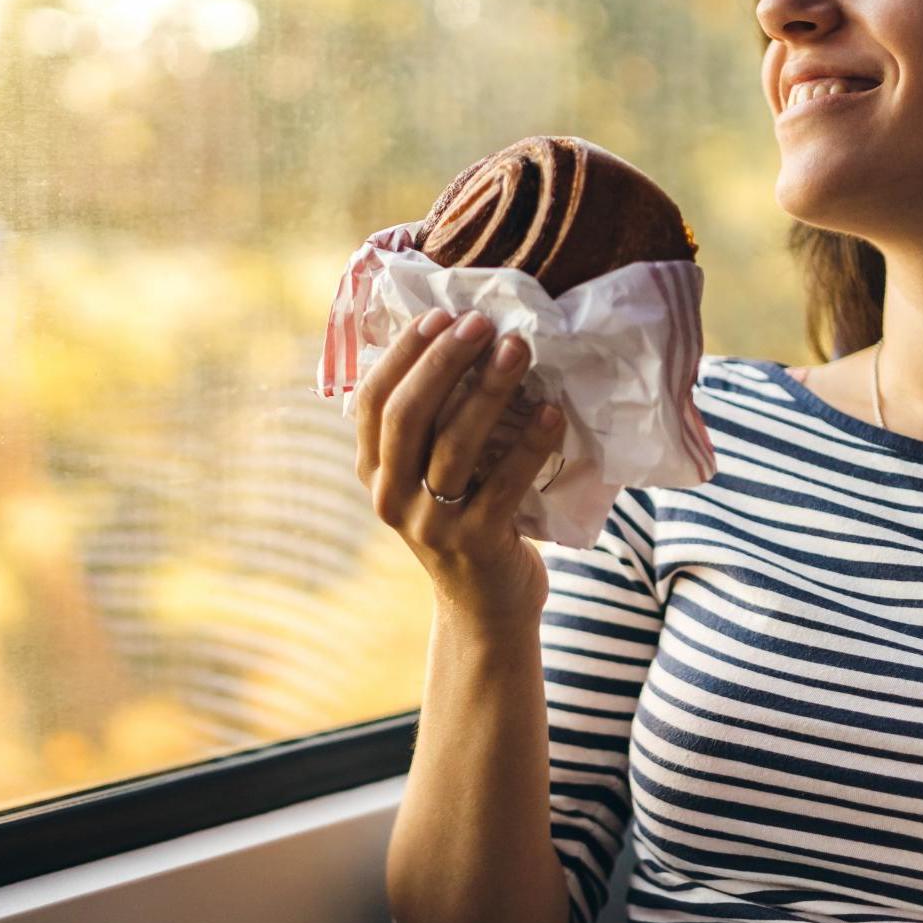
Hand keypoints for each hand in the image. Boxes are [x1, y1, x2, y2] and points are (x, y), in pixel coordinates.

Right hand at [350, 307, 564, 619]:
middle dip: (444, 361)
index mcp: (372, 472)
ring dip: (488, 391)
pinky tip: (551, 411)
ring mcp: (431, 524)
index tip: (440, 315)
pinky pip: (505, 484)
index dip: (403, 353)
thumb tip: (456, 337)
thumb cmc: (463, 519)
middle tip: (482, 324)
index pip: (371, 400)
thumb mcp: (427, 476)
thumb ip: (429, 424)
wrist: (485, 608)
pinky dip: (530, 444)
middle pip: (407, 415)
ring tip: (519, 350)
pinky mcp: (477, 544)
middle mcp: (390, 497)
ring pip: (454, 445)